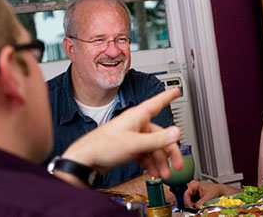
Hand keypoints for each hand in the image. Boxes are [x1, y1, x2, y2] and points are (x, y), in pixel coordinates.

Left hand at [62, 88, 182, 179]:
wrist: (85, 159)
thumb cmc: (103, 146)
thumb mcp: (135, 143)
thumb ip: (158, 139)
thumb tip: (176, 133)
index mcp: (137, 117)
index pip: (157, 103)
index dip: (168, 96)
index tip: (176, 90)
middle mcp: (136, 124)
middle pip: (160, 134)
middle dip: (169, 151)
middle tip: (176, 164)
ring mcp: (132, 135)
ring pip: (153, 146)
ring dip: (160, 161)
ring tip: (163, 173)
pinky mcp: (127, 147)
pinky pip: (144, 153)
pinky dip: (150, 162)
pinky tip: (152, 171)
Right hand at [184, 180, 231, 207]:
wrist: (219, 191)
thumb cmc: (215, 190)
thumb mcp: (208, 196)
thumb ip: (201, 202)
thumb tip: (196, 207)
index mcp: (194, 185)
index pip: (186, 194)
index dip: (187, 202)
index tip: (191, 207)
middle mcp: (192, 188)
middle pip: (187, 198)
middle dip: (190, 204)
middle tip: (194, 209)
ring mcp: (193, 192)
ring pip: (189, 201)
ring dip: (192, 205)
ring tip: (198, 208)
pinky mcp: (195, 197)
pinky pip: (192, 202)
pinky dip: (194, 205)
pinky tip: (198, 207)